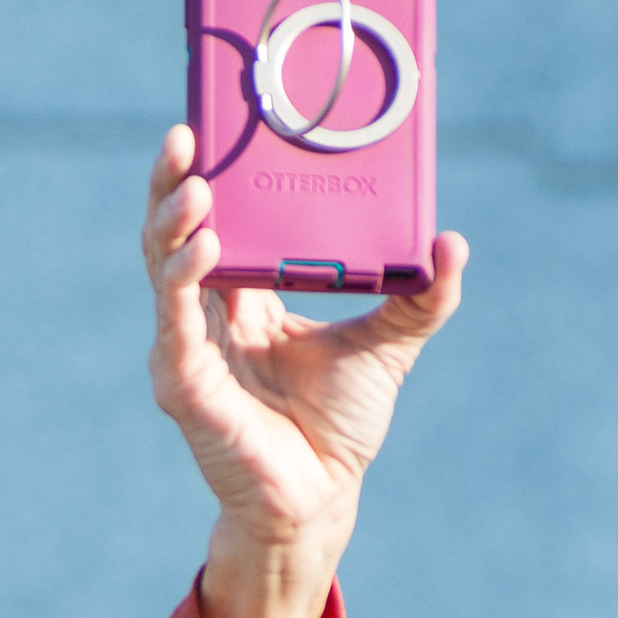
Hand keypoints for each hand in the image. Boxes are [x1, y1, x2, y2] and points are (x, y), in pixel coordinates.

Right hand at [142, 127, 465, 617]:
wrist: (324, 495)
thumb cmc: (340, 422)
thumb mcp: (390, 344)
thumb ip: (421, 297)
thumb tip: (453, 243)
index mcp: (243, 294)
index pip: (214, 219)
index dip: (207, 172)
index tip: (212, 122)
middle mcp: (205, 315)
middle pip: (174, 233)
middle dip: (174, 182)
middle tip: (186, 134)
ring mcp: (187, 350)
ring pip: (164, 270)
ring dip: (175, 225)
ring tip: (198, 187)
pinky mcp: (184, 387)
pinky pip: (175, 326)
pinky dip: (184, 285)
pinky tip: (204, 249)